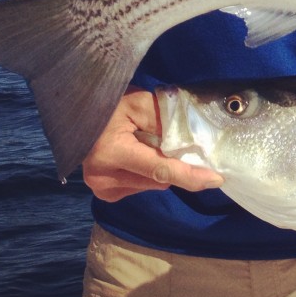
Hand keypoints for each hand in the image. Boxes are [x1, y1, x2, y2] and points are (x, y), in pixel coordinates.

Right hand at [82, 87, 223, 201]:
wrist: (80, 117)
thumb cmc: (111, 105)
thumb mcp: (140, 103)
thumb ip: (165, 119)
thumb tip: (194, 140)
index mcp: (111, 152)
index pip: (160, 170)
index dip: (190, 175)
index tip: (215, 179)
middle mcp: (103, 177)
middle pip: (159, 180)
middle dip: (177, 166)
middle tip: (178, 144)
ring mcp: (102, 189)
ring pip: (153, 185)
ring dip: (161, 169)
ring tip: (148, 145)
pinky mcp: (105, 194)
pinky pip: (142, 187)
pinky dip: (149, 174)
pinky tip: (139, 156)